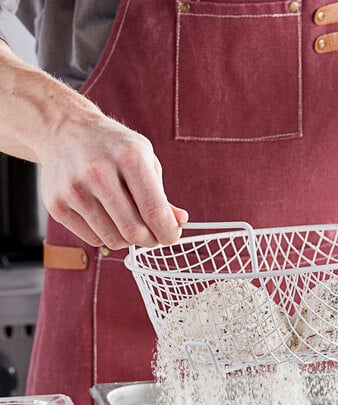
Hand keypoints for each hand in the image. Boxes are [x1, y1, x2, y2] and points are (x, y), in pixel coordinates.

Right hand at [39, 113, 187, 248]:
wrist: (64, 130)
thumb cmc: (112, 147)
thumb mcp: (145, 159)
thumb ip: (162, 195)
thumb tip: (180, 222)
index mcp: (129, 157)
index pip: (155, 212)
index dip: (168, 233)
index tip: (172, 236)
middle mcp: (98, 172)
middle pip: (134, 231)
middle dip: (151, 240)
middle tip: (154, 235)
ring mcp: (74, 189)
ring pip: (113, 240)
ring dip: (128, 239)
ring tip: (129, 222)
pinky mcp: (56, 205)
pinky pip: (93, 239)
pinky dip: (106, 235)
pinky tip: (106, 217)